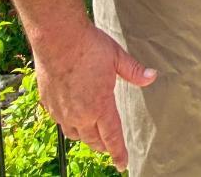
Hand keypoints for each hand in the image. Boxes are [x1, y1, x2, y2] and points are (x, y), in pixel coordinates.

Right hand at [33, 22, 156, 171]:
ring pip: (74, 134)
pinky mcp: (48, 102)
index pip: (112, 137)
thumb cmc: (89, 46)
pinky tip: (72, 117)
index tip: (122, 164)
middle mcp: (80, 114)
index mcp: (100, 106)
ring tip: (92, 134)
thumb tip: (152, 77)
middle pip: (93, 139)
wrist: (57, 37)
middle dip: (103, 146)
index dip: (118, 152)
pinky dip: (69, 124)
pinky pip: (59, 122)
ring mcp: (61, 110)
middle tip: (110, 147)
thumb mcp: (117, 57)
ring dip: (85, 137)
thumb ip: (134, 71)